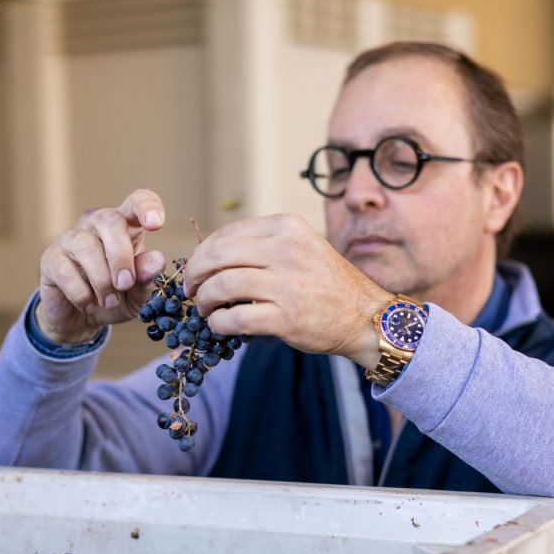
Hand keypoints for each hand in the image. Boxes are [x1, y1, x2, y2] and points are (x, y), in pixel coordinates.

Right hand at [37, 189, 167, 343]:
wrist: (82, 320)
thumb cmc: (115, 298)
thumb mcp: (138, 293)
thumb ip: (147, 277)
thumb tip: (157, 260)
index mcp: (125, 226)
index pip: (137, 201)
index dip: (147, 206)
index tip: (155, 224)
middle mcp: (96, 225)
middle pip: (109, 220)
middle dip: (121, 255)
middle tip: (125, 284)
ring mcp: (70, 238)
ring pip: (86, 246)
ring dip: (102, 280)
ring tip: (109, 301)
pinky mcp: (51, 259)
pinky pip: (66, 271)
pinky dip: (82, 294)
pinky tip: (89, 304)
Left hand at [183, 213, 391, 366]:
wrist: (364, 316)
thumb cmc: (326, 284)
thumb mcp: (301, 247)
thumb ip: (264, 246)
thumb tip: (213, 256)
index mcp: (287, 228)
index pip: (228, 233)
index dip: (203, 252)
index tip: (196, 268)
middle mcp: (286, 250)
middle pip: (218, 256)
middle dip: (195, 273)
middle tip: (190, 288)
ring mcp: (286, 284)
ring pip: (221, 286)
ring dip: (203, 300)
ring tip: (204, 308)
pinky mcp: (286, 317)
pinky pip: (234, 318)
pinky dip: (218, 323)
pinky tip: (219, 325)